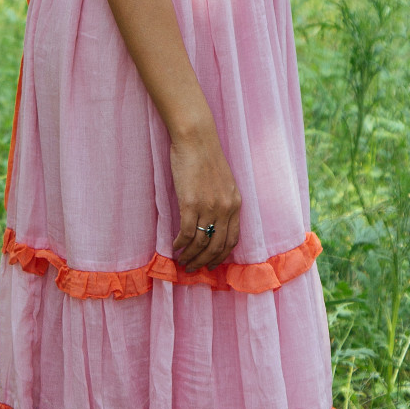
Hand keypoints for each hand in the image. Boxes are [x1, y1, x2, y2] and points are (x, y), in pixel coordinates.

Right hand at [170, 125, 241, 270]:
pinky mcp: (191, 203)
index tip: (211, 265)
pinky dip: (180, 244)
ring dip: (190, 257)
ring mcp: (208, 207)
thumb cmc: (206, 157)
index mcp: (235, 204)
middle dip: (204, 262)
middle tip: (193, 269)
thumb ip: (222, 202)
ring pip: (201, 243)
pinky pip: (186, 233)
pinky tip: (174, 247)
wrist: (196, 139)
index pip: (232, 240)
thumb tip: (213, 222)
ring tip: (182, 262)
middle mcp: (225, 208)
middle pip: (217, 246)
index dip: (221, 256)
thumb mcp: (224, 182)